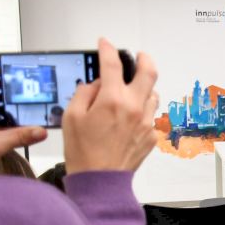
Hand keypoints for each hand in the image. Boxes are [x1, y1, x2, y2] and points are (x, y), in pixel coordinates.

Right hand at [63, 39, 159, 173]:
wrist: (100, 180)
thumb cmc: (83, 152)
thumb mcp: (71, 117)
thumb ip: (84, 93)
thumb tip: (95, 84)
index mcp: (112, 100)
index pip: (112, 64)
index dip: (108, 50)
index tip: (105, 44)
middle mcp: (134, 108)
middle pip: (149, 72)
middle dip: (144, 59)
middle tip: (139, 56)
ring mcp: (146, 122)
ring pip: (153, 94)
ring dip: (143, 87)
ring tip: (130, 91)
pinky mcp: (151, 135)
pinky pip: (151, 115)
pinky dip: (142, 110)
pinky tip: (130, 116)